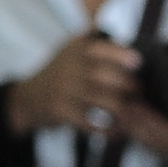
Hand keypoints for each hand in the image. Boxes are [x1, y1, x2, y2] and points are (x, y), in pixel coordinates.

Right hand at [10, 31, 141, 139]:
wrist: (28, 99)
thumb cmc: (59, 73)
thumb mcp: (70, 50)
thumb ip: (93, 40)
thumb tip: (121, 34)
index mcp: (75, 50)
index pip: (100, 48)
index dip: (120, 55)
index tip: (137, 62)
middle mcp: (69, 68)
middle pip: (107, 76)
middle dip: (129, 85)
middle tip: (139, 92)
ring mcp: (65, 91)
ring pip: (104, 101)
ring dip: (124, 109)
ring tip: (133, 113)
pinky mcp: (63, 113)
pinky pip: (92, 123)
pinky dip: (109, 130)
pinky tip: (118, 132)